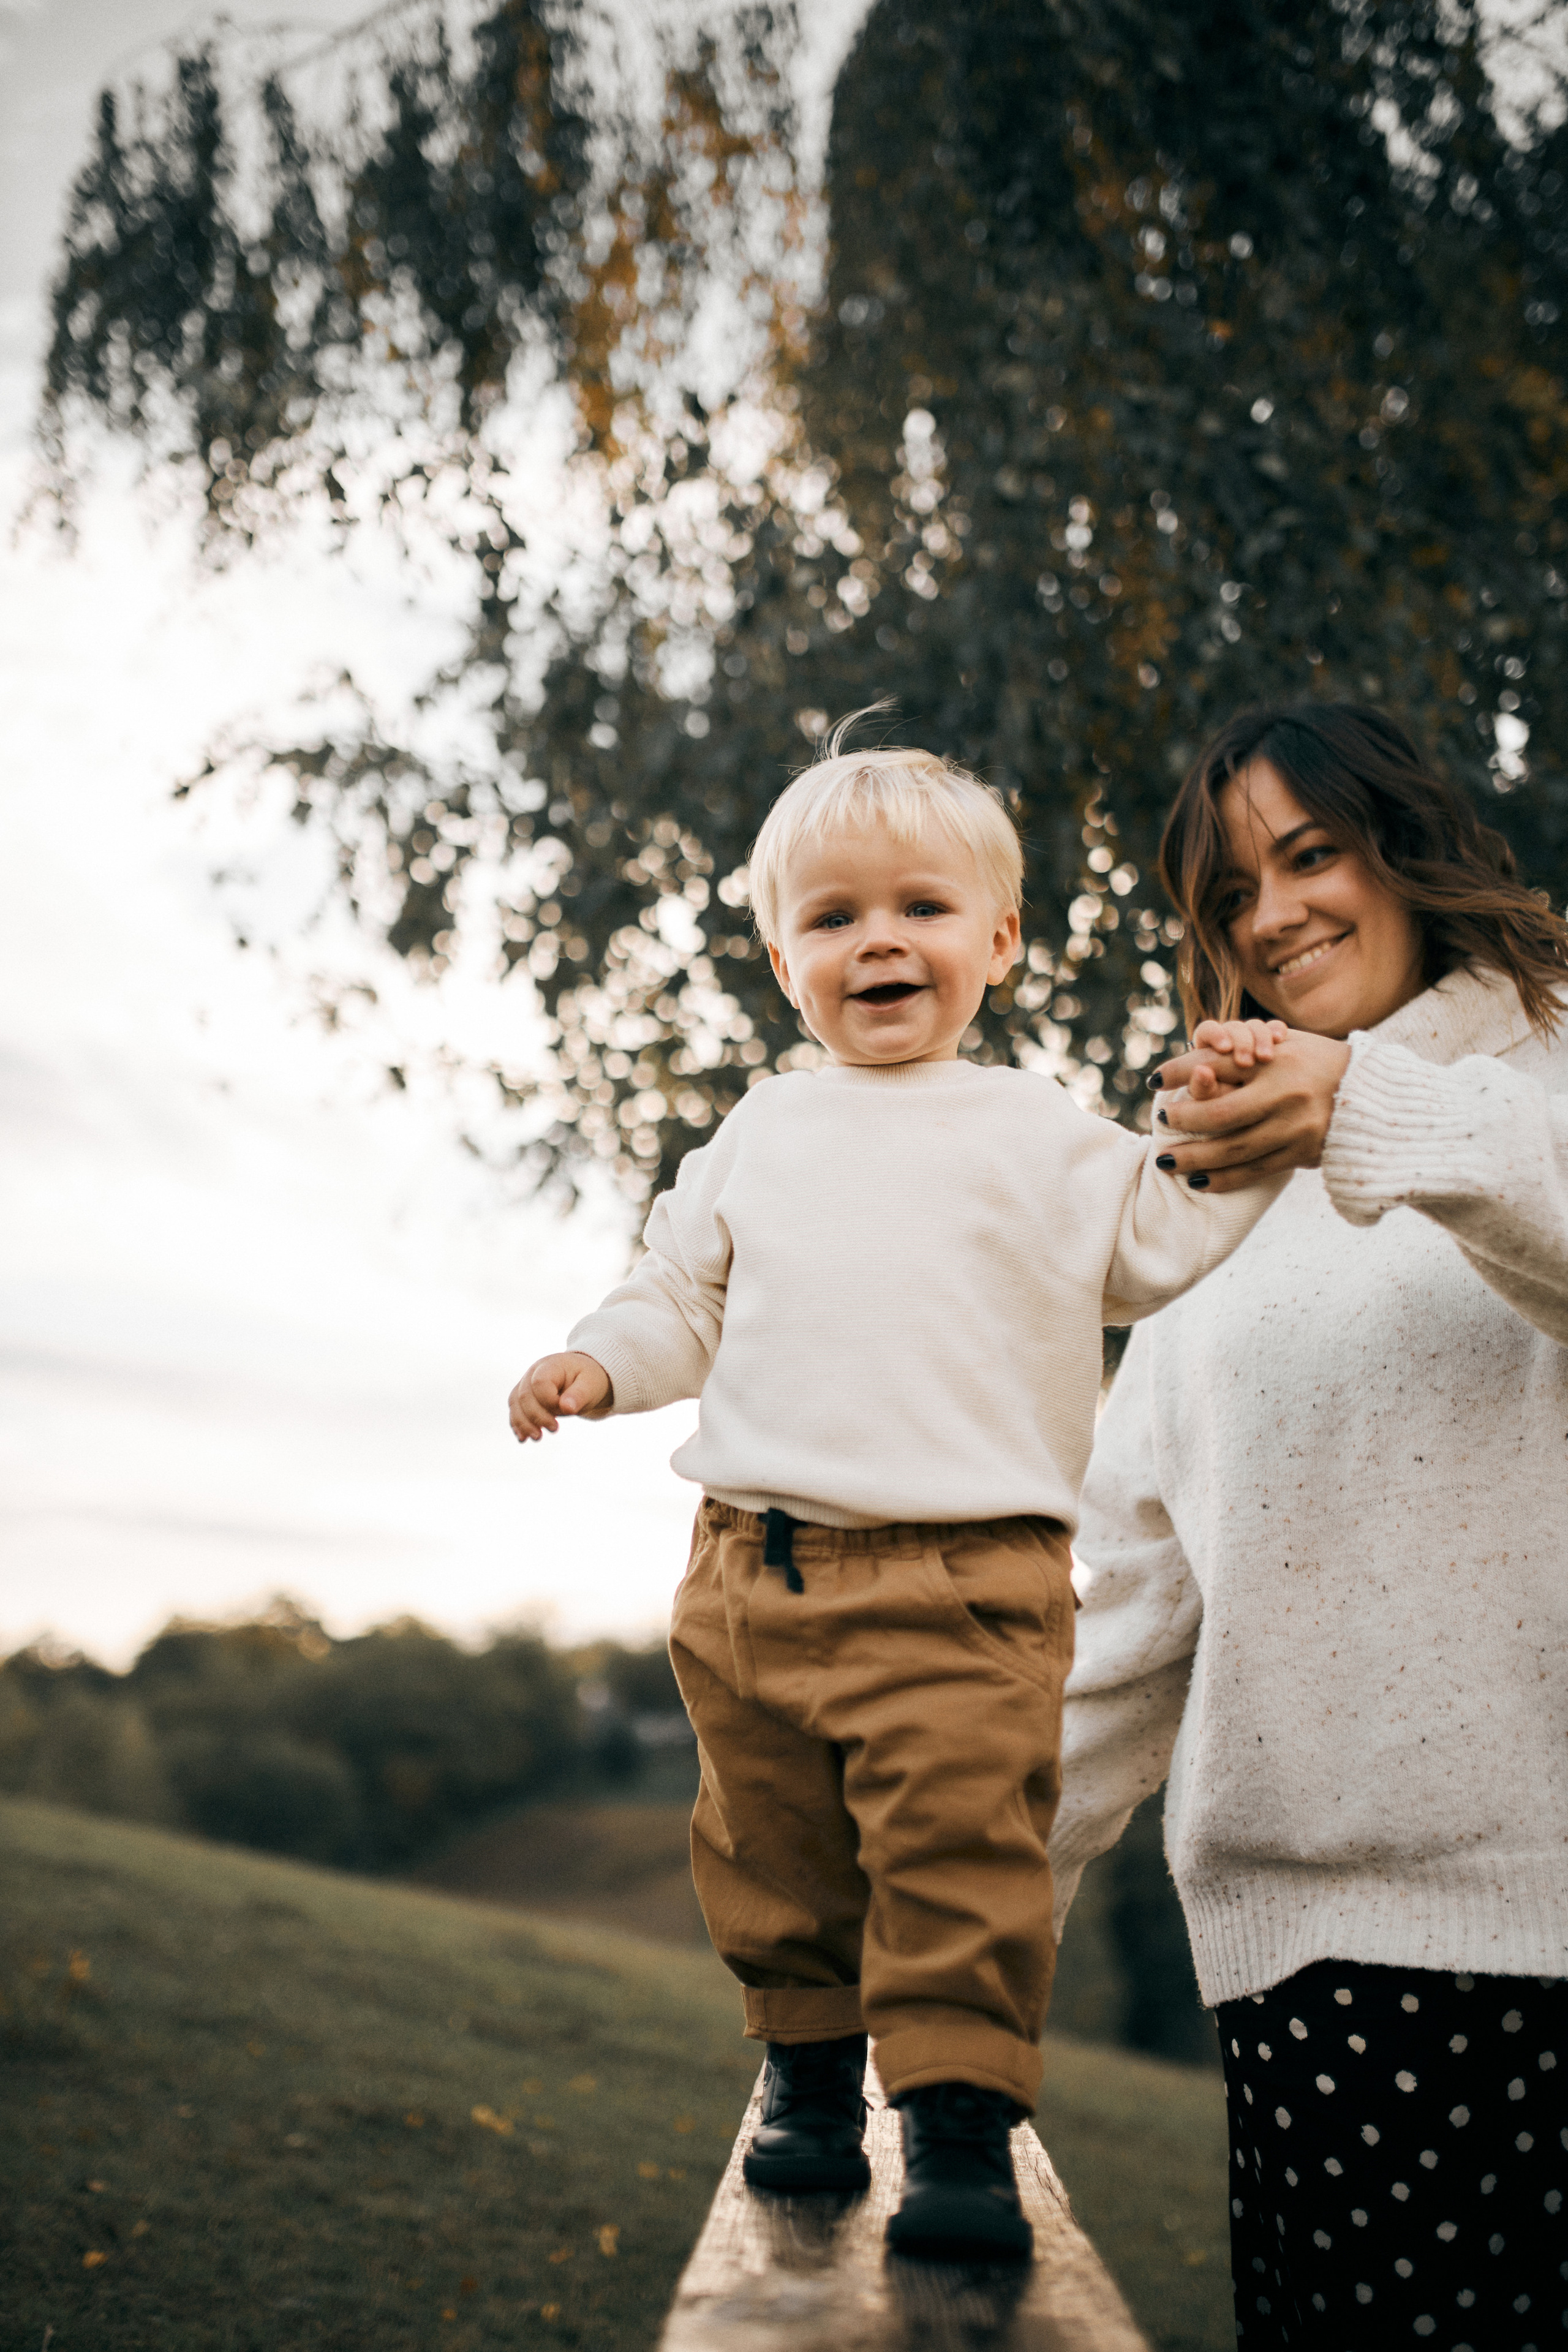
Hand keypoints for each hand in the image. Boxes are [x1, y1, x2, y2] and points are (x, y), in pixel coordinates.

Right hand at [508, 1351, 611, 1441]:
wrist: (583, 1376)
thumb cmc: (587, 1379)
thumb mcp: (589, 1385)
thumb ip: (578, 1395)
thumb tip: (567, 1408)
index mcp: (550, 1365)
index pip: (540, 1383)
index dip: (549, 1401)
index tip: (567, 1410)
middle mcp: (533, 1372)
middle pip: (525, 1396)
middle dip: (537, 1416)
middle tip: (555, 1429)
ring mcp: (526, 1384)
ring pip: (515, 1403)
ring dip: (524, 1423)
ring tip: (538, 1437)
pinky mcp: (524, 1397)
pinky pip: (515, 1410)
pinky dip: (518, 1424)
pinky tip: (523, 1438)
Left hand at [1148, 1026, 1351, 1192]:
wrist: (1377, 1097)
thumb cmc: (1321, 1064)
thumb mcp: (1289, 1045)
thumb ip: (1246, 1051)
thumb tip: (1195, 1064)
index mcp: (1280, 1060)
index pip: (1219, 1063)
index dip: (1182, 1071)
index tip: (1156, 1079)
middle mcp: (1286, 1094)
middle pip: (1220, 1113)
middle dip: (1184, 1120)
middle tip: (1163, 1123)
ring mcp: (1295, 1128)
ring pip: (1233, 1149)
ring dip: (1194, 1158)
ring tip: (1166, 1162)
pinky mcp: (1302, 1154)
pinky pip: (1254, 1171)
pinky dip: (1223, 1179)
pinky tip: (1198, 1181)